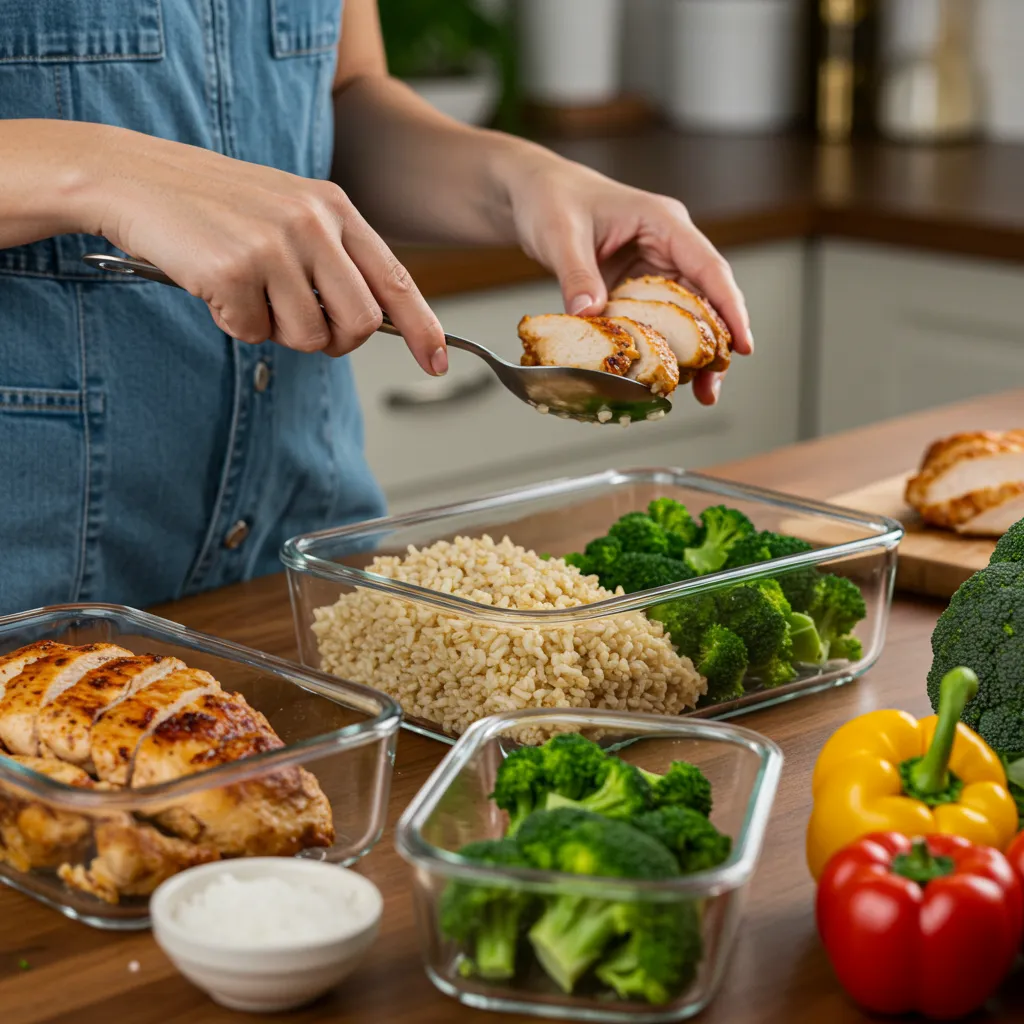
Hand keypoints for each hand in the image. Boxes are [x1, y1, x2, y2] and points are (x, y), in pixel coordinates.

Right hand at [80, 125, 446, 372]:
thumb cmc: (217, 204)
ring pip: (309, 337)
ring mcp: (275, 245)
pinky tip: (216, 286)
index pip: (395, 279)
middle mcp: (314, 223)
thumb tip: (366, 322)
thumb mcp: (291, 213)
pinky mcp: (235, 270)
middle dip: (336, 341)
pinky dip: (236, 324)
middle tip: (299, 325)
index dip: (422, 326)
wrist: (137, 177)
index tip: (437, 360)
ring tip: (248, 291)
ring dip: (277, 331)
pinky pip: (255, 334)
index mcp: (335, 208)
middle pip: (359, 323)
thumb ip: (334, 259)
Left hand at [504, 152, 752, 404]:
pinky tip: (660, 375)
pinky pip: (655, 320)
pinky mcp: (635, 287)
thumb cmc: (551, 199)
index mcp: (663, 222)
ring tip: (697, 393)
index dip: (729, 308)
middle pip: (705, 299)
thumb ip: (577, 275)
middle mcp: (667, 246)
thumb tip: (590, 315)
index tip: (742, 345)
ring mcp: (653, 268)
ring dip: (691, 353)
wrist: (532, 194)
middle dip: (714, 344)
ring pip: (686, 315)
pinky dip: (659, 347)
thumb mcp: (561, 235)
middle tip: (712, 388)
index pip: (709, 267)